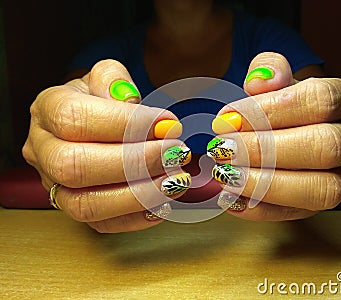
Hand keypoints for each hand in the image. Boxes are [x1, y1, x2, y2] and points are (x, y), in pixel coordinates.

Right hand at [23, 60, 191, 232]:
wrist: (90, 125)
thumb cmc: (100, 102)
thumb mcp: (105, 79)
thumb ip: (114, 81)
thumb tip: (129, 100)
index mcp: (47, 109)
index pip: (76, 119)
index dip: (126, 124)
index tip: (166, 124)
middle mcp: (43, 150)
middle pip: (76, 166)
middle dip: (134, 163)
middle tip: (174, 153)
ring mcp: (54, 185)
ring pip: (85, 204)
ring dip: (138, 195)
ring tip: (175, 180)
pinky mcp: (75, 208)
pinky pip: (101, 224)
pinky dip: (136, 217)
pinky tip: (163, 203)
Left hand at [209, 52, 340, 220]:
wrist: (291, 130)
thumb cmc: (282, 106)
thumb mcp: (275, 81)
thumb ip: (268, 70)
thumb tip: (260, 81)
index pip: (319, 101)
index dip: (271, 110)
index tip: (229, 117)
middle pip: (324, 147)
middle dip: (265, 150)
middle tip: (223, 149)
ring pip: (321, 189)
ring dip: (266, 184)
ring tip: (226, 174)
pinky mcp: (323, 204)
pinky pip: (299, 214)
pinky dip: (261, 209)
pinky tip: (232, 197)